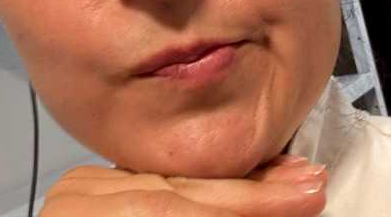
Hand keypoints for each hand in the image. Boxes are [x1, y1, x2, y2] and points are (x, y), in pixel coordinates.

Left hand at [40, 155, 326, 215]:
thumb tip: (271, 215)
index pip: (189, 210)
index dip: (255, 205)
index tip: (307, 198)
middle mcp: (80, 203)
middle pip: (185, 189)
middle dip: (254, 189)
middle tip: (309, 181)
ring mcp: (80, 191)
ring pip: (173, 178)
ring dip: (232, 181)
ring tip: (285, 177)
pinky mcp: (88, 187)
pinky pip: (155, 178)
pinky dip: (198, 181)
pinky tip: (232, 178)